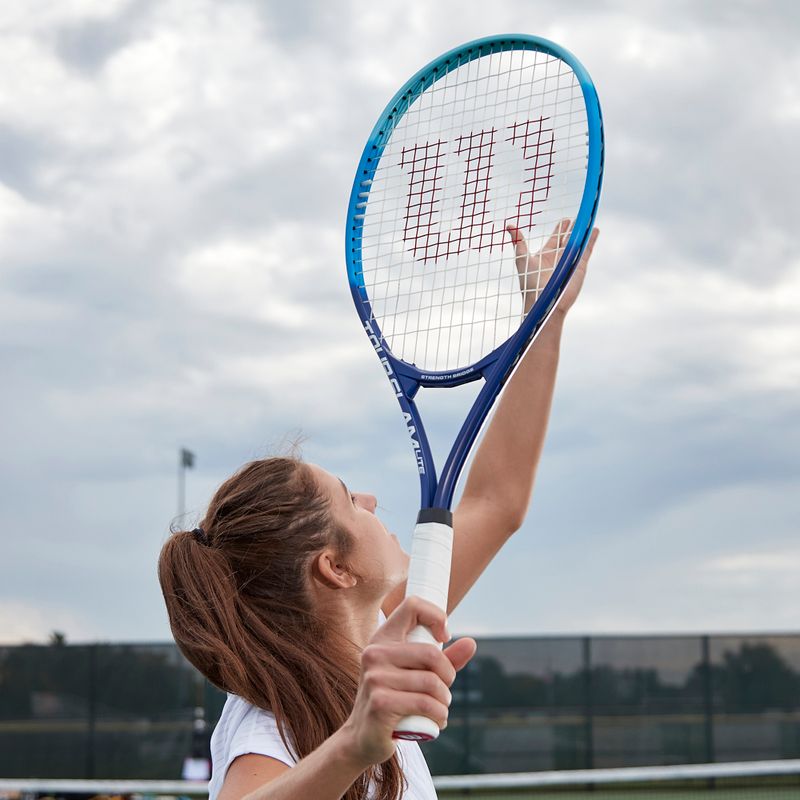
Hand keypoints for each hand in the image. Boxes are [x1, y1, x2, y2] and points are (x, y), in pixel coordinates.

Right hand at [341, 597, 476, 767]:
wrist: (362, 738)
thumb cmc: (393, 700)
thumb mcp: (415, 675)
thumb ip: (444, 659)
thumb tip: (471, 643)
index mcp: (382, 639)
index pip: (412, 606)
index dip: (436, 616)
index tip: (444, 638)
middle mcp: (375, 653)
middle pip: (431, 653)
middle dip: (448, 676)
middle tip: (445, 689)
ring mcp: (375, 678)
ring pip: (431, 683)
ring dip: (445, 700)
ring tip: (440, 708)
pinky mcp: (380, 703)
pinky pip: (425, 704)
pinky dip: (439, 715)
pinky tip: (436, 721)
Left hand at [506, 220, 598, 315]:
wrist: (544, 301)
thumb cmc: (530, 283)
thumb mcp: (522, 259)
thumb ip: (518, 242)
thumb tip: (509, 225)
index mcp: (546, 255)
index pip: (555, 239)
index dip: (560, 230)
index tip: (565, 220)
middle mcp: (559, 258)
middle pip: (568, 240)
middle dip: (572, 230)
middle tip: (576, 220)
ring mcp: (570, 261)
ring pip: (579, 243)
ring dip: (584, 232)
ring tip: (588, 221)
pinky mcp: (579, 266)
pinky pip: (586, 249)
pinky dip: (591, 239)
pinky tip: (594, 230)